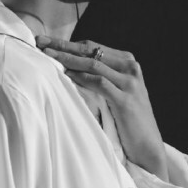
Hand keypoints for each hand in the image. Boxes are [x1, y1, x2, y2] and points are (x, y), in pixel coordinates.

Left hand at [36, 35, 168, 180]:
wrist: (148, 146)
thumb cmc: (127, 121)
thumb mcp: (117, 92)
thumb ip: (101, 77)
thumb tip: (68, 67)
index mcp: (128, 62)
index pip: (93, 47)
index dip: (67, 42)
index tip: (45, 40)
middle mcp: (131, 68)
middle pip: (90, 51)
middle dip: (62, 45)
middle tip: (40, 40)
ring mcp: (130, 83)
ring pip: (92, 64)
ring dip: (67, 58)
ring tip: (46, 55)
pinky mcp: (125, 100)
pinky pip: (98, 83)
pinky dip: (80, 77)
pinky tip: (64, 74)